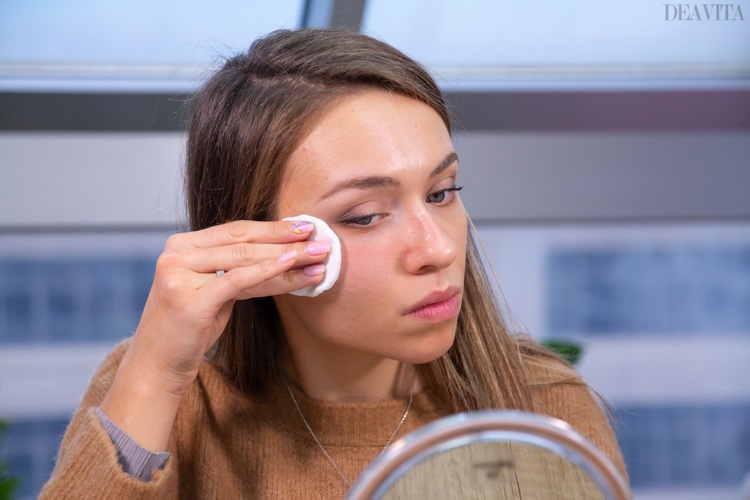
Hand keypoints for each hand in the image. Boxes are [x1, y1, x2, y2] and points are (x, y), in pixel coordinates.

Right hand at [100, 219, 328, 450]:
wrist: (156, 366)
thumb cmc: (189, 330)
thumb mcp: (214, 292)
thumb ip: (236, 271)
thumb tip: (284, 255)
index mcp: (181, 245)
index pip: (236, 231)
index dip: (273, 228)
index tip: (306, 227)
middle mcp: (176, 254)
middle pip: (243, 242)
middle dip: (287, 240)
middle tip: (322, 241)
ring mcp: (179, 274)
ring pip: (245, 260)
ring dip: (288, 257)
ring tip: (319, 257)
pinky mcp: (190, 299)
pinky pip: (238, 280)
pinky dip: (268, 271)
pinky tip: (292, 266)